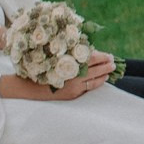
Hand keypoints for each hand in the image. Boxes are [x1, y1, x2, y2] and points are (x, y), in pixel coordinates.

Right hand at [0, 56, 115, 101]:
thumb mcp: (54, 57)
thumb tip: (88, 49)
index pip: (90, 58)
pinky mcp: (73, 94)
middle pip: (95, 68)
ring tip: (112, 69)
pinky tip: (103, 79)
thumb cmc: (41, 69)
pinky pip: (89, 88)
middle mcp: (72, 74)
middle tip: (114, 61)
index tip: (108, 55)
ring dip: (104, 73)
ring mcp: (73, 86)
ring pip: (94, 79)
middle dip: (106, 64)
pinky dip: (98, 82)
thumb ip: (70, 54)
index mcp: (67, 63)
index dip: (101, 56)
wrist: (30, 88)